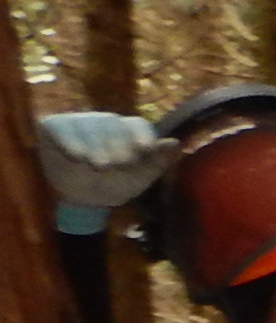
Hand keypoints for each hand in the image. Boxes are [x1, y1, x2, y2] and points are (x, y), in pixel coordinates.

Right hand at [38, 111, 175, 235]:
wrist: (83, 200)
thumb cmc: (115, 186)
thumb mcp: (140, 179)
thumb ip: (158, 162)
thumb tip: (175, 142)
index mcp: (128, 132)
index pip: (137, 125)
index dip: (141, 135)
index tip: (145, 149)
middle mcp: (104, 122)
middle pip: (113, 125)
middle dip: (117, 144)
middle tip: (117, 164)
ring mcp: (79, 122)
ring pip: (88, 126)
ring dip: (95, 146)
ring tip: (99, 165)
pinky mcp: (54, 126)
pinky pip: (61, 127)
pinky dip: (70, 140)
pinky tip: (78, 155)